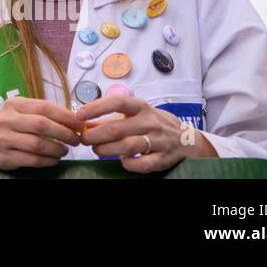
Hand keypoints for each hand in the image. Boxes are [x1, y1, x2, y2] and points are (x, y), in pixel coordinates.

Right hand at [0, 96, 83, 169]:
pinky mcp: (4, 156)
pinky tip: (54, 159)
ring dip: (56, 149)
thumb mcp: (22, 112)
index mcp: (14, 104)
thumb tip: (75, 120)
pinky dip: (47, 161)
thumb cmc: (11, 124)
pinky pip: (31, 160)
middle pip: (41, 125)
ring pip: (37, 144)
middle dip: (63, 133)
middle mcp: (7, 119)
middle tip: (75, 140)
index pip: (44, 107)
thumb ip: (44, 114)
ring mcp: (4, 138)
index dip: (65, 116)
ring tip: (64, 151)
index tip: (80, 124)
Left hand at [77, 95, 213, 172]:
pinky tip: (122, 161)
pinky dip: (128, 164)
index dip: (95, 108)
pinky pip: (142, 165)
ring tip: (96, 150)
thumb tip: (85, 122)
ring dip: (106, 150)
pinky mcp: (163, 159)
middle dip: (95, 135)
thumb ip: (112, 118)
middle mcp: (150, 122)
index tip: (79, 115)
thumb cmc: (154, 123)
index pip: (116, 102)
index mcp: (141, 107)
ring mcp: (158, 141)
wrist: (187, 140)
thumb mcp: (137, 114)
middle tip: (84, 139)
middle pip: (116, 128)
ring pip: (127, 147)